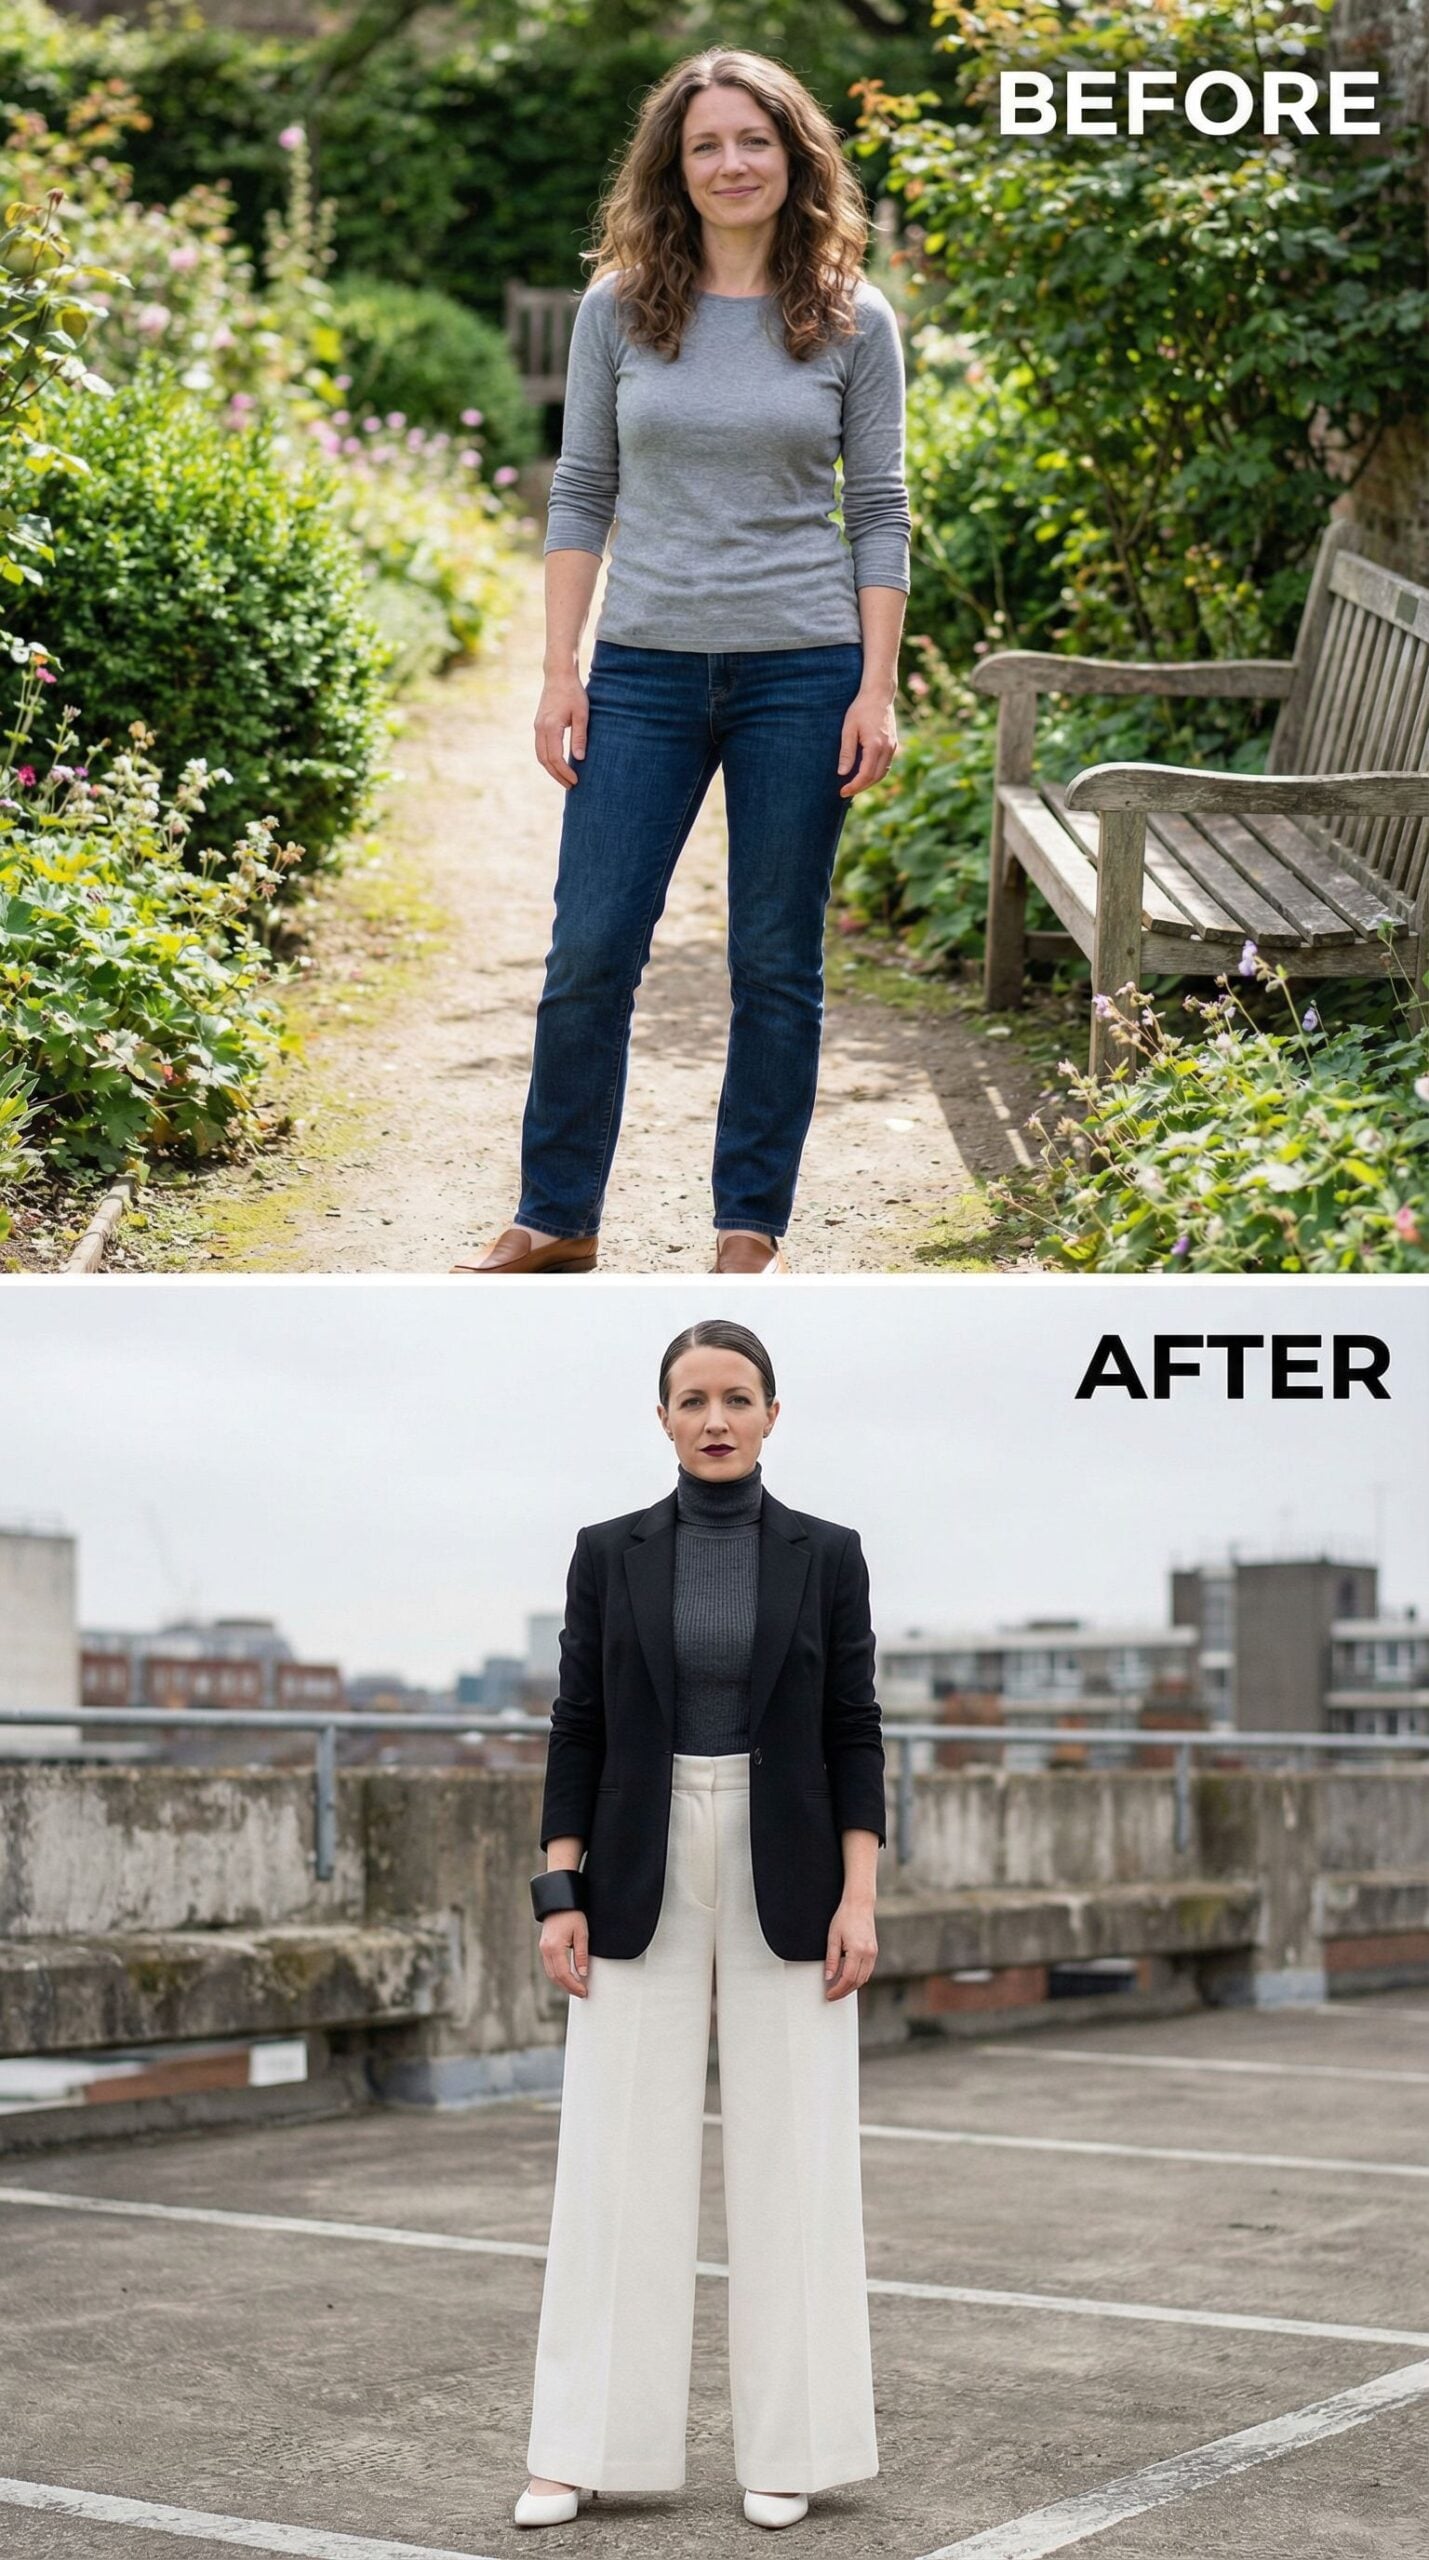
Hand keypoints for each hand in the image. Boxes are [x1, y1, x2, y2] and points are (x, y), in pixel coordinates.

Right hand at [535, 669, 588, 787]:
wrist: (558, 676)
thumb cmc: (573, 693)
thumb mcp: (582, 714)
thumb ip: (580, 736)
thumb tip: (579, 758)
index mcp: (550, 727)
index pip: (555, 757)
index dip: (565, 772)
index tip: (576, 781)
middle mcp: (540, 729)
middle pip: (545, 760)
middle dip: (557, 775)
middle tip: (571, 786)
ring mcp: (537, 727)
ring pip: (540, 756)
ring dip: (551, 769)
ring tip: (564, 779)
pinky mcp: (538, 725)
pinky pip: (540, 748)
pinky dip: (548, 760)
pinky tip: (559, 764)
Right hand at [539, 1907, 589, 1997]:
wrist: (559, 1902)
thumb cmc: (572, 1914)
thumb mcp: (581, 1933)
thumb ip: (581, 1954)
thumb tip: (582, 1974)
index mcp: (554, 1947)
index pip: (564, 1974)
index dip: (574, 1985)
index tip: (584, 1992)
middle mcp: (546, 1950)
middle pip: (555, 1977)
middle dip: (568, 1987)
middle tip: (582, 1993)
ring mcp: (543, 1949)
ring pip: (551, 1973)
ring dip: (562, 1983)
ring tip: (576, 1988)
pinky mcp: (544, 1947)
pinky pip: (549, 1966)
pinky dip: (558, 1975)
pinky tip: (567, 1977)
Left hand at [824, 1895, 876, 1998]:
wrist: (860, 1904)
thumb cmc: (845, 1917)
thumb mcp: (833, 1938)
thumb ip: (831, 1959)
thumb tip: (828, 1977)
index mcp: (857, 1950)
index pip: (847, 1978)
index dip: (838, 1989)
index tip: (829, 1994)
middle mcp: (868, 1954)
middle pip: (857, 1982)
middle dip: (844, 1991)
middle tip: (832, 1995)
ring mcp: (873, 1953)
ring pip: (864, 1978)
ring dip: (852, 1987)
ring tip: (839, 1989)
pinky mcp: (874, 1952)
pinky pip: (867, 1971)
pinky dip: (858, 1979)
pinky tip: (849, 1979)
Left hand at [837, 688, 897, 799]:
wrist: (879, 694)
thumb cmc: (860, 709)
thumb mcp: (848, 729)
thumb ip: (846, 752)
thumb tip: (842, 773)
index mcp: (876, 746)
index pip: (865, 774)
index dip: (854, 786)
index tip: (842, 792)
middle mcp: (887, 748)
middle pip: (875, 777)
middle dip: (861, 787)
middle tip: (846, 792)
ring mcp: (893, 747)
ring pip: (882, 773)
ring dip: (869, 782)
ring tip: (854, 785)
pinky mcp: (893, 744)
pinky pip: (886, 765)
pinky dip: (875, 773)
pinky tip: (864, 774)